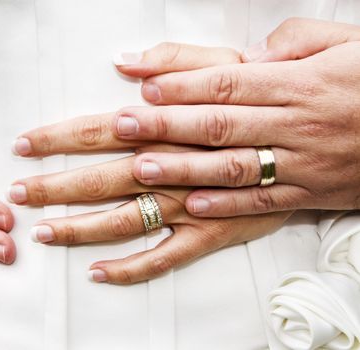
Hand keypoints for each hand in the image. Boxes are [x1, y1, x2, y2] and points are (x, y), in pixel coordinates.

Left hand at [8, 45, 290, 283]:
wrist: (327, 135)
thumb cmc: (269, 95)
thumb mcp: (227, 62)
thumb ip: (174, 59)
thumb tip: (125, 63)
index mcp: (170, 123)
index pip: (101, 128)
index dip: (59, 136)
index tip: (24, 143)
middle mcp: (173, 166)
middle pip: (102, 178)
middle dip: (54, 186)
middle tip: (17, 192)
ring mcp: (192, 205)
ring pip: (125, 221)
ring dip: (80, 228)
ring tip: (42, 232)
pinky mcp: (215, 233)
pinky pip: (167, 257)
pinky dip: (132, 268)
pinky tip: (98, 273)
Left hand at [107, 18, 359, 217]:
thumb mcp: (345, 43)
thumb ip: (294, 41)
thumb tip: (247, 53)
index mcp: (299, 84)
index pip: (229, 84)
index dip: (184, 85)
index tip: (143, 86)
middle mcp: (295, 125)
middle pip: (219, 125)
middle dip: (166, 125)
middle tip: (121, 125)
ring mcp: (302, 164)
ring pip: (234, 168)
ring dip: (184, 169)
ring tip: (141, 168)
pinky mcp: (310, 196)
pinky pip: (264, 203)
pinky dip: (227, 206)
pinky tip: (191, 206)